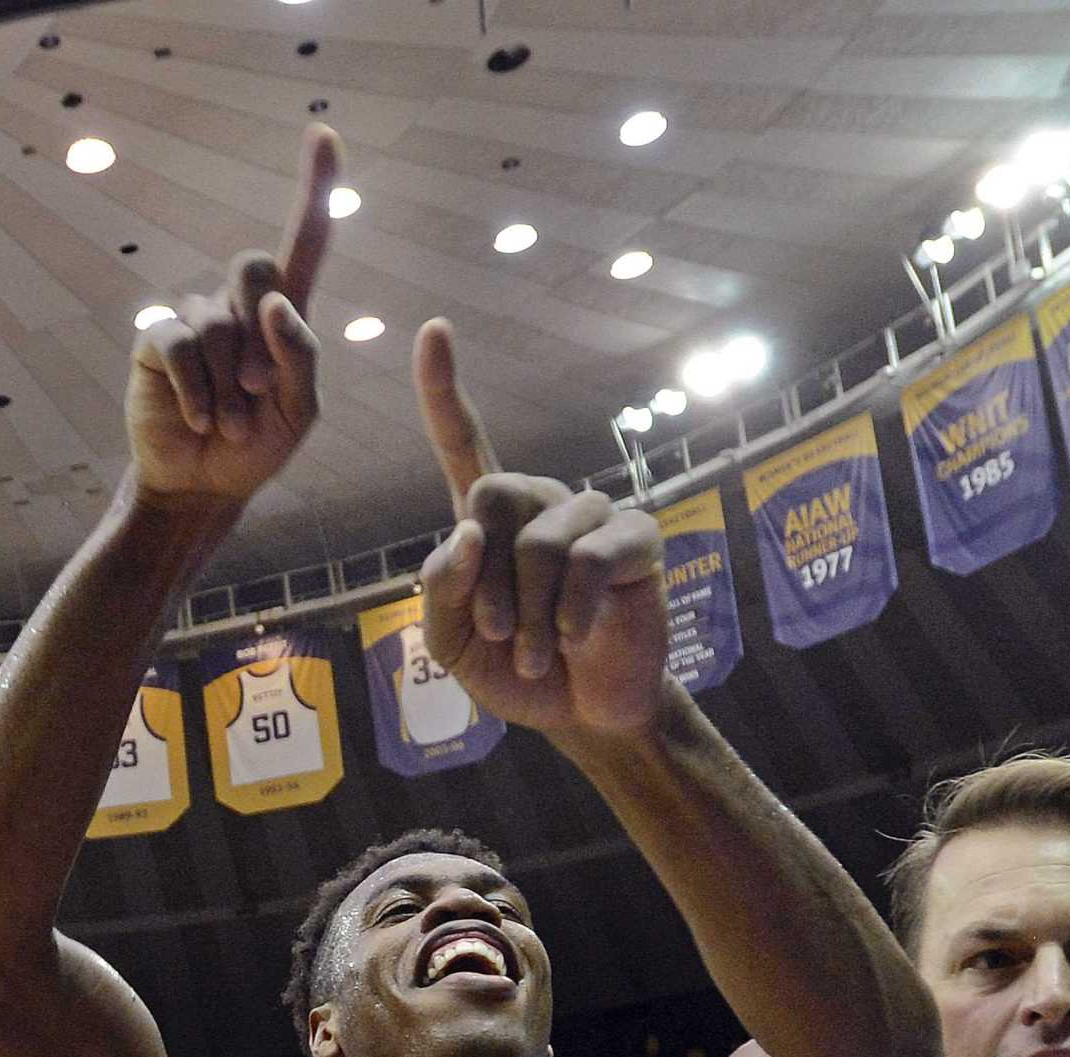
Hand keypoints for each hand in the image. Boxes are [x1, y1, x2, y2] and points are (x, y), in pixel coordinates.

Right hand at [127, 125, 337, 505]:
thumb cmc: (256, 446)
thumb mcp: (300, 410)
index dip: (314, 189)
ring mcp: (194, 319)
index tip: (323, 134)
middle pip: (256, 268)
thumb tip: (274, 304)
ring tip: (228, 422)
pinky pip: (181, 346)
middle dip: (262, 334)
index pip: (305, 242)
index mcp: (283, 314)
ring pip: (220, 324)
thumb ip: (299, 356)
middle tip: (258, 393)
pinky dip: (198, 390)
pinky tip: (200, 419)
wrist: (203, 486)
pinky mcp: (156, 340)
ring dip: (229, 385)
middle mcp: (237, 305)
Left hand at [412, 322, 670, 736]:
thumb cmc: (515, 672)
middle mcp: (542, 503)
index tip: (432, 330)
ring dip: (527, 613)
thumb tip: (465, 533)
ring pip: (539, 543)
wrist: (582, 714)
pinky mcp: (636, 538)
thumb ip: (440, 591)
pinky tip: (574, 638)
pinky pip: (588, 561)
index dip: (444, 389)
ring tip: (537, 653)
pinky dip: (570, 613)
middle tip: (494, 633)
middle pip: (491, 495)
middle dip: (482, 580)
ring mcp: (592, 516)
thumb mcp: (452, 643)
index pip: (463, 442)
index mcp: (490, 520)